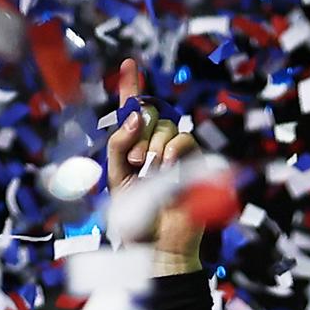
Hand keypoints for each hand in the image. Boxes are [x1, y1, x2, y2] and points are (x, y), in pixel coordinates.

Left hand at [104, 58, 232, 276]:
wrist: (156, 246)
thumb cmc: (135, 221)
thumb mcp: (115, 180)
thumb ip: (118, 146)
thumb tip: (133, 116)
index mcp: (134, 149)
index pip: (133, 111)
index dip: (131, 85)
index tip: (129, 63)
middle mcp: (155, 146)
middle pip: (148, 113)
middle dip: (138, 131)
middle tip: (136, 162)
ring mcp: (176, 153)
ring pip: (164, 126)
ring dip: (152, 148)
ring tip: (150, 174)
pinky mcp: (194, 161)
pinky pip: (181, 139)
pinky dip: (171, 151)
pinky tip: (166, 168)